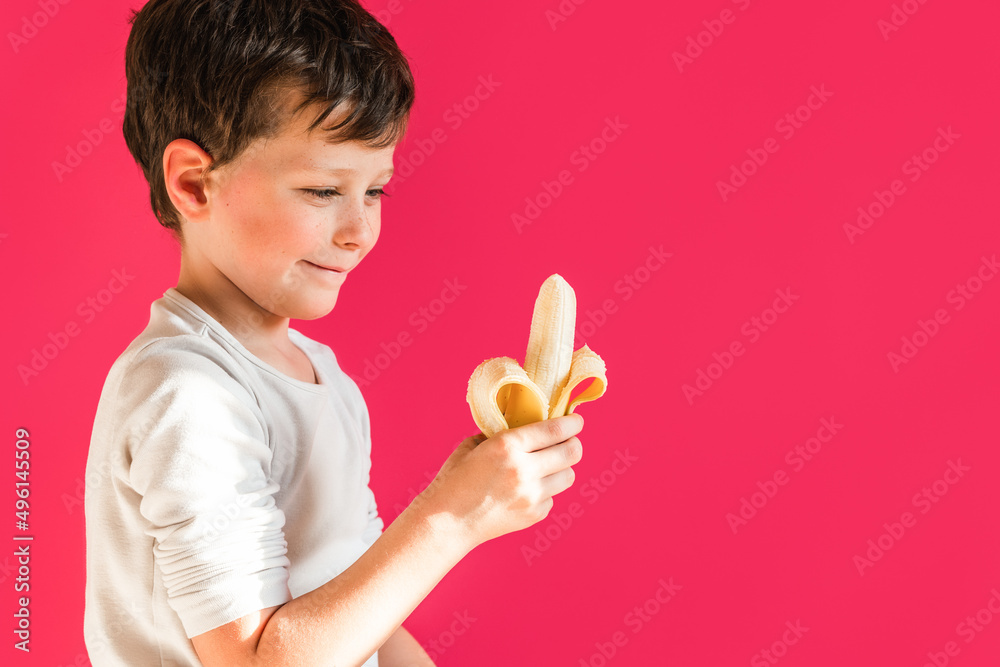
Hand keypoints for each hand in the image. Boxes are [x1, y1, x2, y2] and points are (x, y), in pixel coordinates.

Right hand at [417, 414, 583, 551]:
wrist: (447, 522)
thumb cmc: (455, 479)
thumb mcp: (473, 445)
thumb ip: (502, 434)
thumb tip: (526, 424)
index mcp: (508, 446)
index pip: (555, 430)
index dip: (573, 423)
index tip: (577, 421)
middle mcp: (524, 470)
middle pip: (571, 453)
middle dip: (574, 443)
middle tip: (569, 441)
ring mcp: (531, 495)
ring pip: (568, 476)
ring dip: (562, 467)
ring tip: (548, 465)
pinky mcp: (534, 514)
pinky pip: (552, 496)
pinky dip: (545, 490)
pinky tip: (527, 489)